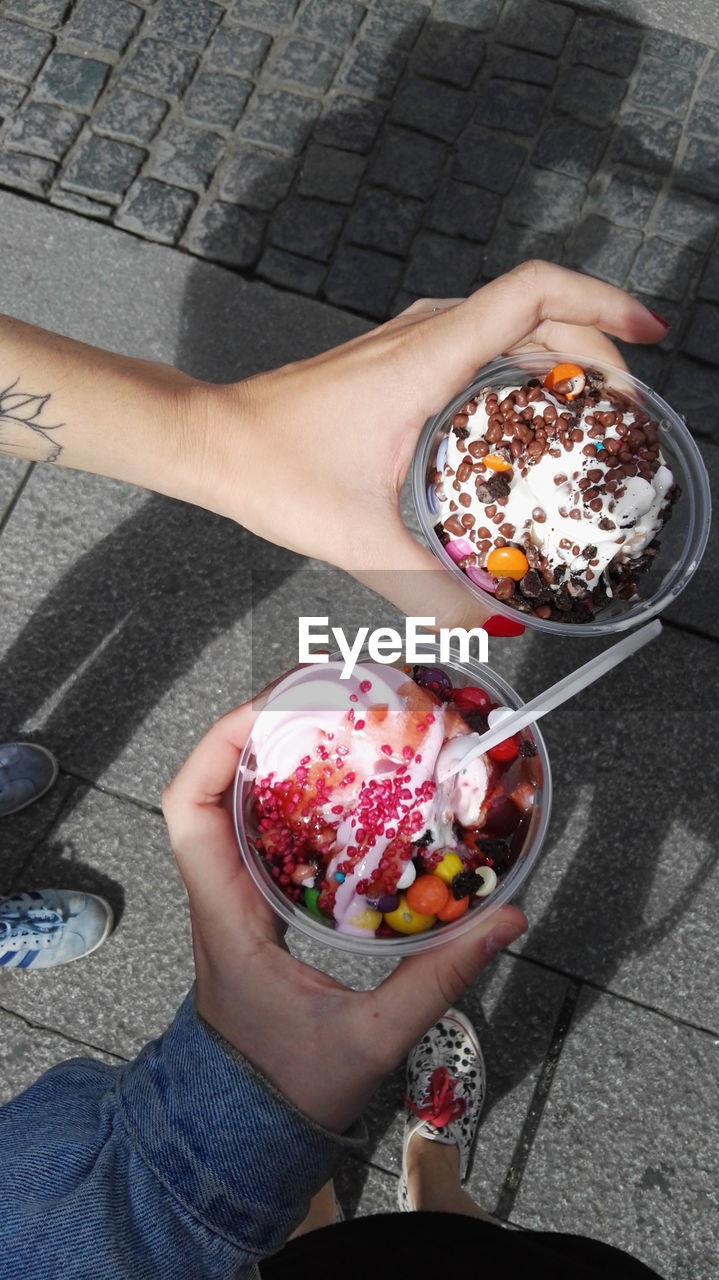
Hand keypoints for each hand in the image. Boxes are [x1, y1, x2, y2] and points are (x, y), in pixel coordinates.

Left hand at [162, 702, 527, 1133]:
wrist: (244, 1129)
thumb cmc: (287, 1086)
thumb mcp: (369, 1038)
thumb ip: (438, 980)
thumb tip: (507, 919)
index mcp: (228, 916)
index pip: (189, 811)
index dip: (217, 747)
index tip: (269, 709)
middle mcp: (221, 894)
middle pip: (212, 786)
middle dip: (257, 729)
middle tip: (321, 696)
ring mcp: (234, 898)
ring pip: (235, 803)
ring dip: (274, 756)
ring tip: (334, 722)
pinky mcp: (255, 906)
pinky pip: (263, 832)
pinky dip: (295, 795)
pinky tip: (344, 786)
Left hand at [199, 262, 666, 625]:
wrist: (215, 441)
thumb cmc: (275, 472)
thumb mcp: (361, 541)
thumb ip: (428, 589)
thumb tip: (489, 623)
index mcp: (428, 356)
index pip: (535, 291)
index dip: (604, 302)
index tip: (649, 337)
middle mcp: (427, 332)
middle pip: (540, 311)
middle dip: (599, 349)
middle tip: (628, 416)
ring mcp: (412, 341)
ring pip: (511, 326)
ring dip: (562, 358)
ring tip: (596, 420)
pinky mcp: (401, 359)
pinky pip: (481, 347)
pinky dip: (521, 371)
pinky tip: (529, 428)